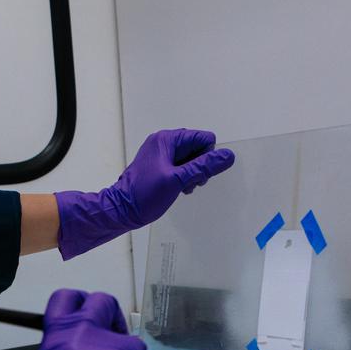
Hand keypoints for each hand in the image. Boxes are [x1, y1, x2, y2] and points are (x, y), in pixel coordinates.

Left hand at [54, 128, 235, 258]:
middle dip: (199, 167)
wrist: (122, 211)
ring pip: (191, 159)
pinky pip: (182, 167)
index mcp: (166, 139)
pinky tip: (179, 189)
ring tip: (182, 188)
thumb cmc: (145, 195)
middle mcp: (164, 142)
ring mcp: (161, 154)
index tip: (195, 173)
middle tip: (188, 183)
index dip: (206, 157)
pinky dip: (184, 178)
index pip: (203, 138)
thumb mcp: (178, 180)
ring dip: (193, 174)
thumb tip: (228, 156)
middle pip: (198, 148)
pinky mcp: (160, 166)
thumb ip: (204, 166)